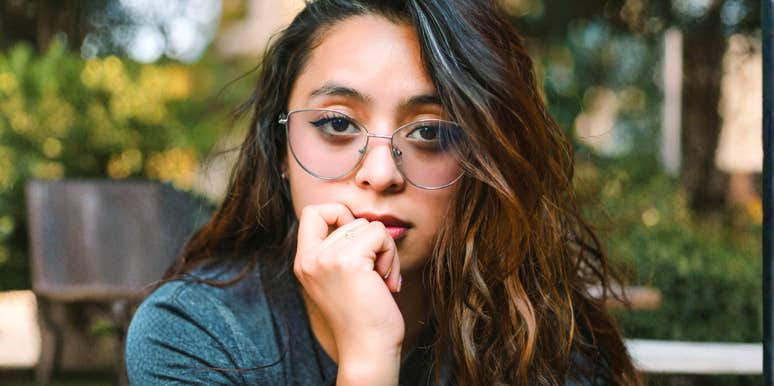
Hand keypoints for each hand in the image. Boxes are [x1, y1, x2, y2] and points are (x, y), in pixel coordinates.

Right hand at [293, 203, 403, 384]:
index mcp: (304, 261)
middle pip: (351, 219)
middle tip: (378, 273)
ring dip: (385, 250)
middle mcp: (310, 258)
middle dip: (373, 242)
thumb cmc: (363, 317)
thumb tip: (367, 220)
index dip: (339, 215)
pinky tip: (386, 281)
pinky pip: (379, 234)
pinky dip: (391, 255)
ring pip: (369, 226)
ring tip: (381, 279)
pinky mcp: (348, 262)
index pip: (313, 212)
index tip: (357, 242)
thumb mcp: (340, 277)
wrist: (368, 349)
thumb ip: (341, 249)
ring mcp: (326, 259)